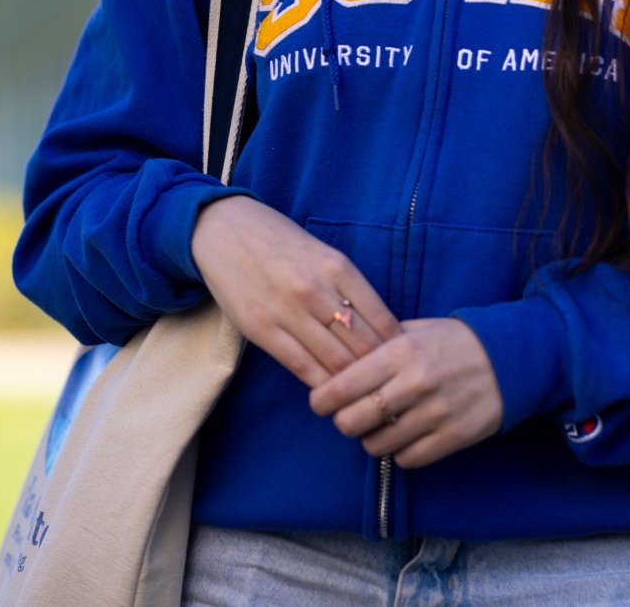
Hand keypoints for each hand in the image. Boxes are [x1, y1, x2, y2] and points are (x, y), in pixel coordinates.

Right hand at [191, 196, 400, 386]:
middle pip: (362, 346)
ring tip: (362, 399)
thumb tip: (380, 330)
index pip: (382, 321)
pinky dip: (321, 385)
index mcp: (339, 267)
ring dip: (351, 385)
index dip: (397, 351)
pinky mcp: (262, 328)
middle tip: (388, 391)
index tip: (402, 366)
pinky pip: (302, 367)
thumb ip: (350, 288)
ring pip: (334, 362)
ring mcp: (288, 310)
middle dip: (378, 373)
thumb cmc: (282, 243)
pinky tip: (331, 392)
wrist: (226, 230)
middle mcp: (316, 289)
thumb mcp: (324, 255)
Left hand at [309, 317, 503, 467]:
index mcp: (401, 351)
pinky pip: (407, 459)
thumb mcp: (416, 329)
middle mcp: (415, 383)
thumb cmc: (453, 341)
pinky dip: (400, 452)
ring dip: (372, 438)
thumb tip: (340, 358)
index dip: (322, 399)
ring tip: (381, 424)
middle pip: (352, 421)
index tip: (319, 402)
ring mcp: (435, 413)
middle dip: (345, 421)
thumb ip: (379, 343)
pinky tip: (406, 435)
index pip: (343, 385)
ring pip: (376, 444)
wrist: (509, 358)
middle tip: (351, 414)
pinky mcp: (453, 437)